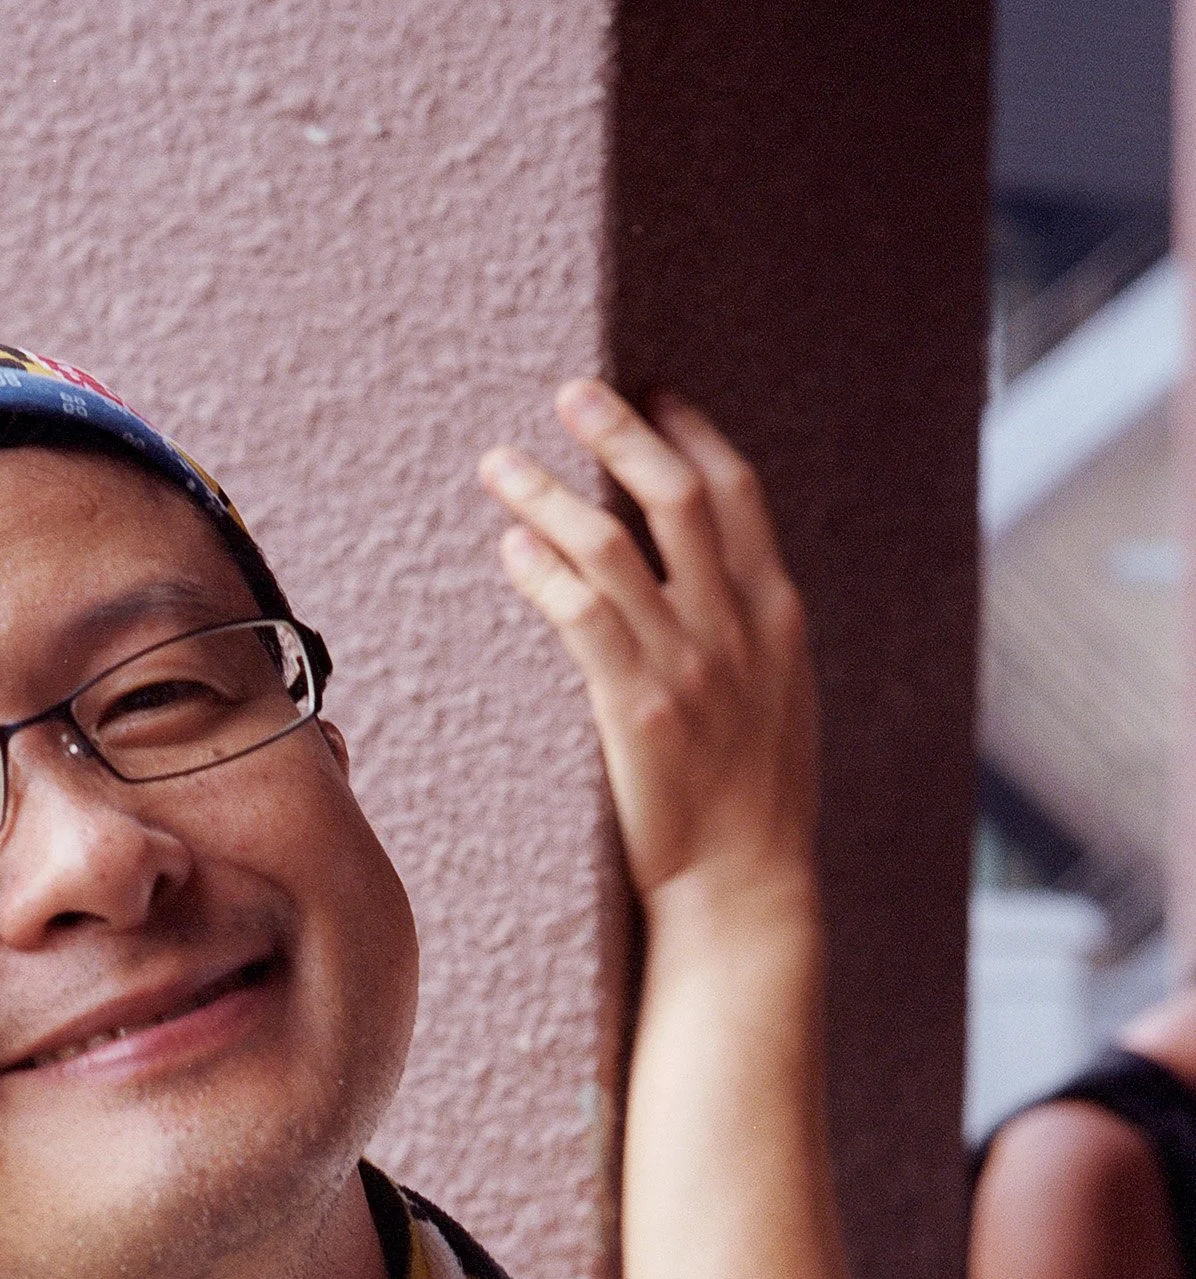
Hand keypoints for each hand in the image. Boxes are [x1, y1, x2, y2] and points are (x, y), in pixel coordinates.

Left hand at [478, 381, 816, 920]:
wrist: (745, 885)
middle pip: (676, 496)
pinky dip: (542, 572)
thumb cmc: (753, 804)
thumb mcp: (776, 701)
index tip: (650, 394)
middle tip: (568, 392)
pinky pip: (581, 617)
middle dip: (619, 433)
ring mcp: (689, 666)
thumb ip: (748, 635)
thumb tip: (713, 587)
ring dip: (551, 494)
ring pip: (614, 547)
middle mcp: (737, 625)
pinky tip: (509, 547)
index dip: (689, 434)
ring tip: (500, 463)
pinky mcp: (637, 710)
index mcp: (778, 614)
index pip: (736, 493)